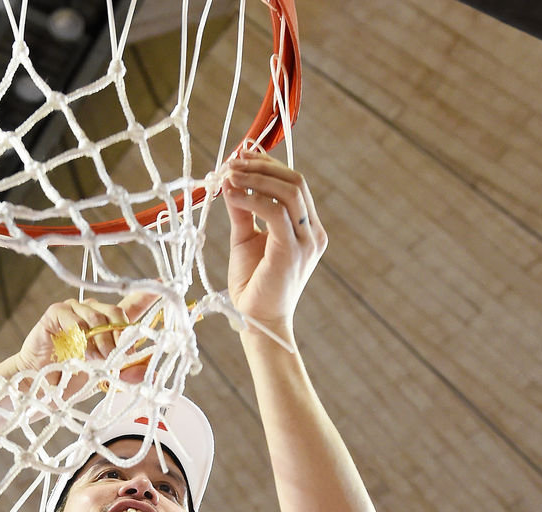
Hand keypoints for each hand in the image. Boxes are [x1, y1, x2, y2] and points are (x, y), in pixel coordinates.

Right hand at [13, 290, 159, 393]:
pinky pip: (74, 318)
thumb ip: (129, 373)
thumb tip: (153, 376)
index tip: (162, 282)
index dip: (148, 294)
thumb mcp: (108, 378)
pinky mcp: (56, 313)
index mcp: (108, 323)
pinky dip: (81, 335)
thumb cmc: (74, 377)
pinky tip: (80, 350)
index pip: (132, 304)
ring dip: (101, 341)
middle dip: (121, 337)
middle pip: (118, 311)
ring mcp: (74, 310)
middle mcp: (93, 311)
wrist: (41, 385)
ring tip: (96, 360)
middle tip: (117, 358)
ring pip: (98, 315)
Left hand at [221, 154, 326, 344]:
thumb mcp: (245, 240)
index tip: (239, 158)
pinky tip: (233, 195)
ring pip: (288, 191)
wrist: (257, 323)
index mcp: (306, 228)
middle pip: (294, 181)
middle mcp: (312, 232)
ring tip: (228, 175)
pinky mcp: (292, 250)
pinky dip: (252, 198)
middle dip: (260, 167)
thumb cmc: (253, 287)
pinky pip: (276, 212)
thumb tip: (231, 181)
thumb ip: (243, 211)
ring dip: (255, 178)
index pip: (293, 184)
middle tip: (231, 163)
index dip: (267, 166)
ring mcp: (306, 241)